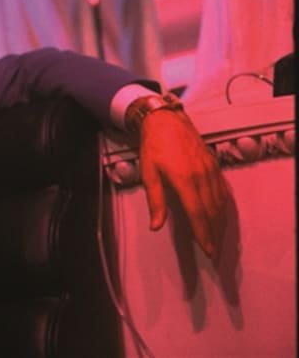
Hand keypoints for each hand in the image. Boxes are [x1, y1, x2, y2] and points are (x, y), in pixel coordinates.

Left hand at [138, 109, 232, 256]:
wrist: (166, 120)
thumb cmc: (154, 146)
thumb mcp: (148, 173)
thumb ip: (155, 201)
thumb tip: (156, 226)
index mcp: (184, 179)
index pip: (197, 213)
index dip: (203, 234)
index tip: (207, 249)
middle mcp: (201, 175)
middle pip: (212, 211)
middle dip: (214, 234)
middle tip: (214, 251)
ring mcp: (210, 169)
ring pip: (220, 202)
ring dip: (220, 223)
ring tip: (218, 239)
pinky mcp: (214, 165)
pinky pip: (223, 190)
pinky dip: (224, 206)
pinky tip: (221, 216)